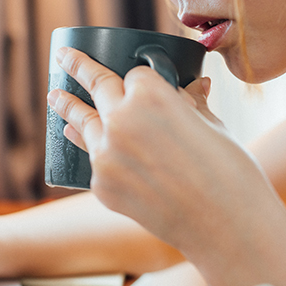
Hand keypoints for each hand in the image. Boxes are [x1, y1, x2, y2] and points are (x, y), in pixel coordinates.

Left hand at [46, 47, 285, 285]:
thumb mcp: (213, 127)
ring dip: (66, 106)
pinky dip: (98, 153)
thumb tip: (196, 85)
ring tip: (54, 95)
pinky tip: (79, 141)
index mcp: (150, 94)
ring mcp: (105, 154)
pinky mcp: (100, 185)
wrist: (226, 227)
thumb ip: (192, 104)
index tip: (137, 78)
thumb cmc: (230, 172)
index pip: (135, 75)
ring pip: (81, 121)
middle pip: (96, 85)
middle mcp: (119, 118)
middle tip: (63, 58)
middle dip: (78, 67)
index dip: (142, 80)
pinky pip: (96, 162)